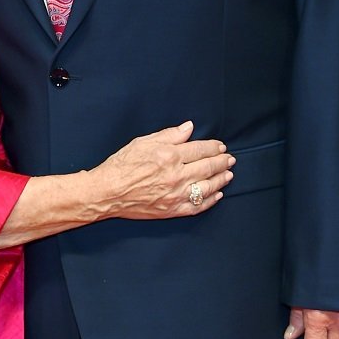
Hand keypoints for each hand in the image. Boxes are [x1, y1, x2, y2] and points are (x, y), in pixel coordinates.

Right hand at [92, 121, 233, 219]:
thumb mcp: (143, 142)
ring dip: (221, 179)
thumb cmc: (122, 164)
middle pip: (208, 167)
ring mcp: (176, 195)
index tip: (221, 146)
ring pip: (207, 187)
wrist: (108, 192)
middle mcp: (176, 175)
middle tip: (230, 159)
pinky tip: (217, 194)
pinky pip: (197, 206)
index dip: (213, 147)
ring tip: (228, 175)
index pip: (200, 149)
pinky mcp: (172, 210)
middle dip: (222, 162)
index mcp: (169, 155)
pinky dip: (210, 200)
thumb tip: (189, 128)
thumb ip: (169, 135)